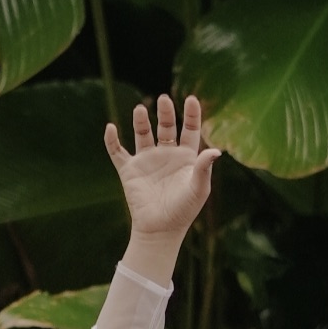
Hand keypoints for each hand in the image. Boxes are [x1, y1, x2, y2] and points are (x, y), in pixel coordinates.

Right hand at [106, 94, 218, 272]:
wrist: (160, 229)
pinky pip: (117, 152)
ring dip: (141, 121)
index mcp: (185, 157)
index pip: (190, 130)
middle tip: (163, 99)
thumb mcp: (198, 188)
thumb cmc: (183, 210)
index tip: (191, 99)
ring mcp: (146, 161)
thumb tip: (216, 150)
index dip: (191, 114)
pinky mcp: (129, 170)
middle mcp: (166, 155)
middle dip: (165, 113)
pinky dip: (112, 140)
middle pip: (166, 127)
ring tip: (140, 109)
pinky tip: (111, 127)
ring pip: (142, 134)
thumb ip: (204, 168)